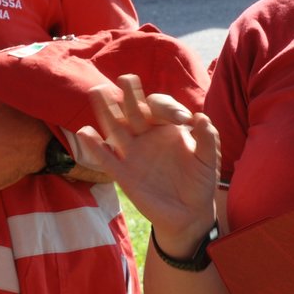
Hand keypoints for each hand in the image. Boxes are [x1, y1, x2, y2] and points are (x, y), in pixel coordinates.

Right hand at [74, 74, 218, 245]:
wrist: (189, 214)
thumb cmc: (200, 183)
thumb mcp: (208, 160)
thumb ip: (207, 138)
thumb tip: (200, 116)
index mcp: (167, 128)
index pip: (161, 108)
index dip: (168, 108)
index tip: (183, 120)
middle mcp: (147, 136)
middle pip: (133, 110)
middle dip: (129, 94)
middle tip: (126, 79)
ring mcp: (133, 153)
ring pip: (116, 127)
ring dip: (106, 110)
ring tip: (97, 91)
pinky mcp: (123, 173)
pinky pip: (105, 157)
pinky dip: (94, 146)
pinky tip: (85, 132)